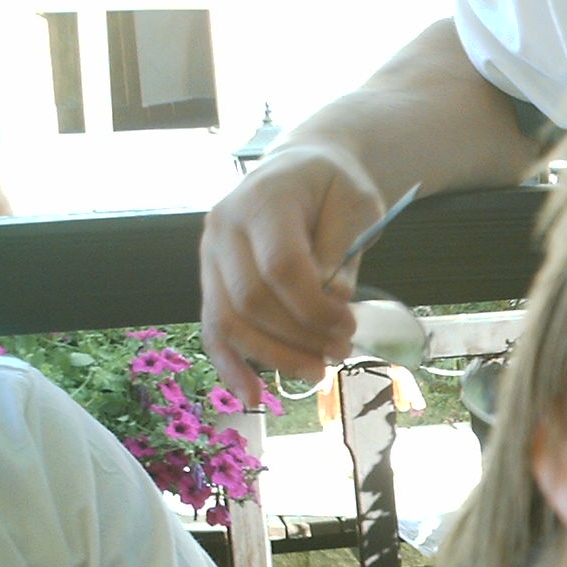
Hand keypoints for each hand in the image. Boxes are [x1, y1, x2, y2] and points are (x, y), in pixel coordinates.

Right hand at [199, 145, 383, 402]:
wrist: (302, 169)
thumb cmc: (335, 187)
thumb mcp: (356, 204)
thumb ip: (343, 249)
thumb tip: (335, 299)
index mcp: (263, 200)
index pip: (280, 267)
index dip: (316, 307)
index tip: (350, 326)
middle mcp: (224, 227)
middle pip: (251, 300)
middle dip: (299, 337)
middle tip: (341, 352)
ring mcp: (210, 255)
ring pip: (228, 321)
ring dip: (273, 357)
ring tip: (317, 373)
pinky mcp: (211, 279)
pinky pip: (212, 328)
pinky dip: (231, 366)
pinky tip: (253, 398)